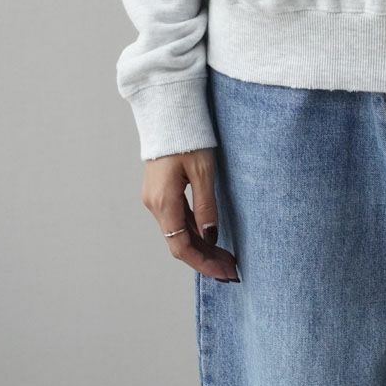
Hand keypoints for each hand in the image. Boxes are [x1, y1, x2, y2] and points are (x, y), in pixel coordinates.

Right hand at [141, 148, 239, 281]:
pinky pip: (176, 219)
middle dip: (205, 259)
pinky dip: (193, 232)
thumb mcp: (203, 171)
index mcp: (163, 201)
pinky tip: (210, 238)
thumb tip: (210, 237)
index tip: (225, 273)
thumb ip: (206, 206)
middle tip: (231, 271)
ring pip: (178, 232)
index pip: (181, 246)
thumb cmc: (188, 136)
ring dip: (200, 247)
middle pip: (179, 243)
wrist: (168, 112)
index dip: (203, 263)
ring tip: (225, 258)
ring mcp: (155, 198)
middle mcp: (155, 204)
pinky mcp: (160, 191)